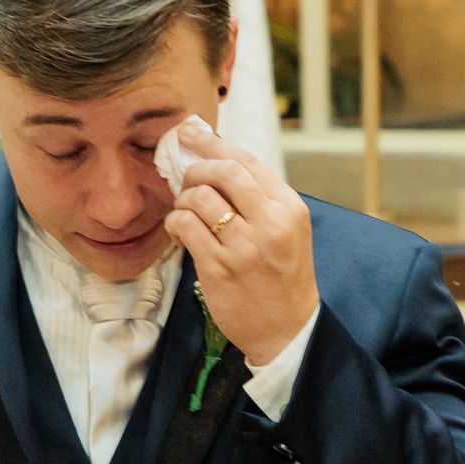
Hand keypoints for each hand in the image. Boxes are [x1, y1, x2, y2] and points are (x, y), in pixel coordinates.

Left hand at [162, 121, 319, 365]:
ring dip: (183, 198)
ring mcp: (244, 247)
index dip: (213, 143)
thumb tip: (216, 158)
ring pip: (199, 197)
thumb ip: (258, 197)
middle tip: (186, 178)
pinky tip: (178, 230)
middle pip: (223, 171)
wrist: (287, 330)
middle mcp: (270, 223)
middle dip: (196, 167)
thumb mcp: (286, 230)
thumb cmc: (282, 276)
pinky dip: (175, 222)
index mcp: (290, 208)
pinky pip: (185, 227)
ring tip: (185, 210)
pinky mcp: (219, 268)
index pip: (247, 161)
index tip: (189, 133)